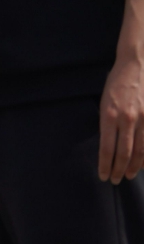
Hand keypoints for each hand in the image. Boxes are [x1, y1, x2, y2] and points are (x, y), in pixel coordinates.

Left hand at [99, 46, 143, 182]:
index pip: (107, 149)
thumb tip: (108, 146)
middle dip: (119, 170)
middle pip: (124, 153)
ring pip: (141, 149)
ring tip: (129, 175)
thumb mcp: (103, 103)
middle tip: (116, 180)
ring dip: (135, 166)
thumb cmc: (116, 83)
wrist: (136, 63)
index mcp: (109, 116)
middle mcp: (127, 119)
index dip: (105, 165)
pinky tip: (143, 162)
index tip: (103, 176)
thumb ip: (106, 124)